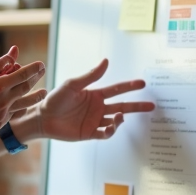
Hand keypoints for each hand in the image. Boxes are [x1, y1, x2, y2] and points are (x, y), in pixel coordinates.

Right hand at [0, 47, 46, 146]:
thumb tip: (10, 57)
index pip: (22, 74)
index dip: (33, 68)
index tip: (41, 64)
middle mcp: (5, 101)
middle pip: (26, 87)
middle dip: (36, 77)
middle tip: (43, 70)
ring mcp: (4, 115)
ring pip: (25, 103)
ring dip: (36, 96)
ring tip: (44, 92)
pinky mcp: (0, 125)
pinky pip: (15, 114)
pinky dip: (22, 108)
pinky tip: (24, 105)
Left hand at [32, 58, 154, 141]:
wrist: (43, 118)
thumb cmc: (55, 99)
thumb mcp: (73, 84)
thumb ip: (91, 76)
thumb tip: (106, 61)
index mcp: (95, 94)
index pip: (117, 89)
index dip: (129, 86)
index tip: (142, 83)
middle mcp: (98, 107)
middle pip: (122, 105)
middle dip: (137, 105)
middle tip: (151, 105)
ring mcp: (95, 121)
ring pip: (116, 120)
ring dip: (121, 118)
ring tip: (121, 115)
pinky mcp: (90, 133)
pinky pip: (105, 133)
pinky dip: (111, 130)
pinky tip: (113, 125)